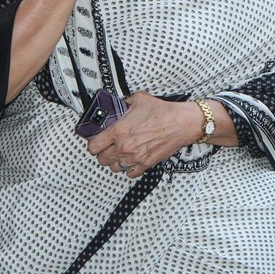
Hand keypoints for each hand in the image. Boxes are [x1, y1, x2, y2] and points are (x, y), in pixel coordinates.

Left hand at [85, 93, 201, 178]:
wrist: (181, 123)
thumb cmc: (162, 111)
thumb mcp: (138, 99)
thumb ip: (124, 104)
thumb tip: (118, 105)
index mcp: (118, 131)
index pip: (94, 146)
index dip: (93, 144)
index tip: (96, 141)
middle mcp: (124, 147)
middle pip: (102, 160)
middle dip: (103, 153)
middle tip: (108, 147)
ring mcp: (135, 158)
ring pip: (114, 168)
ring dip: (115, 162)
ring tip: (119, 154)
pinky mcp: (146, 164)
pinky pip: (130, 174)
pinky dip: (129, 169)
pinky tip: (131, 160)